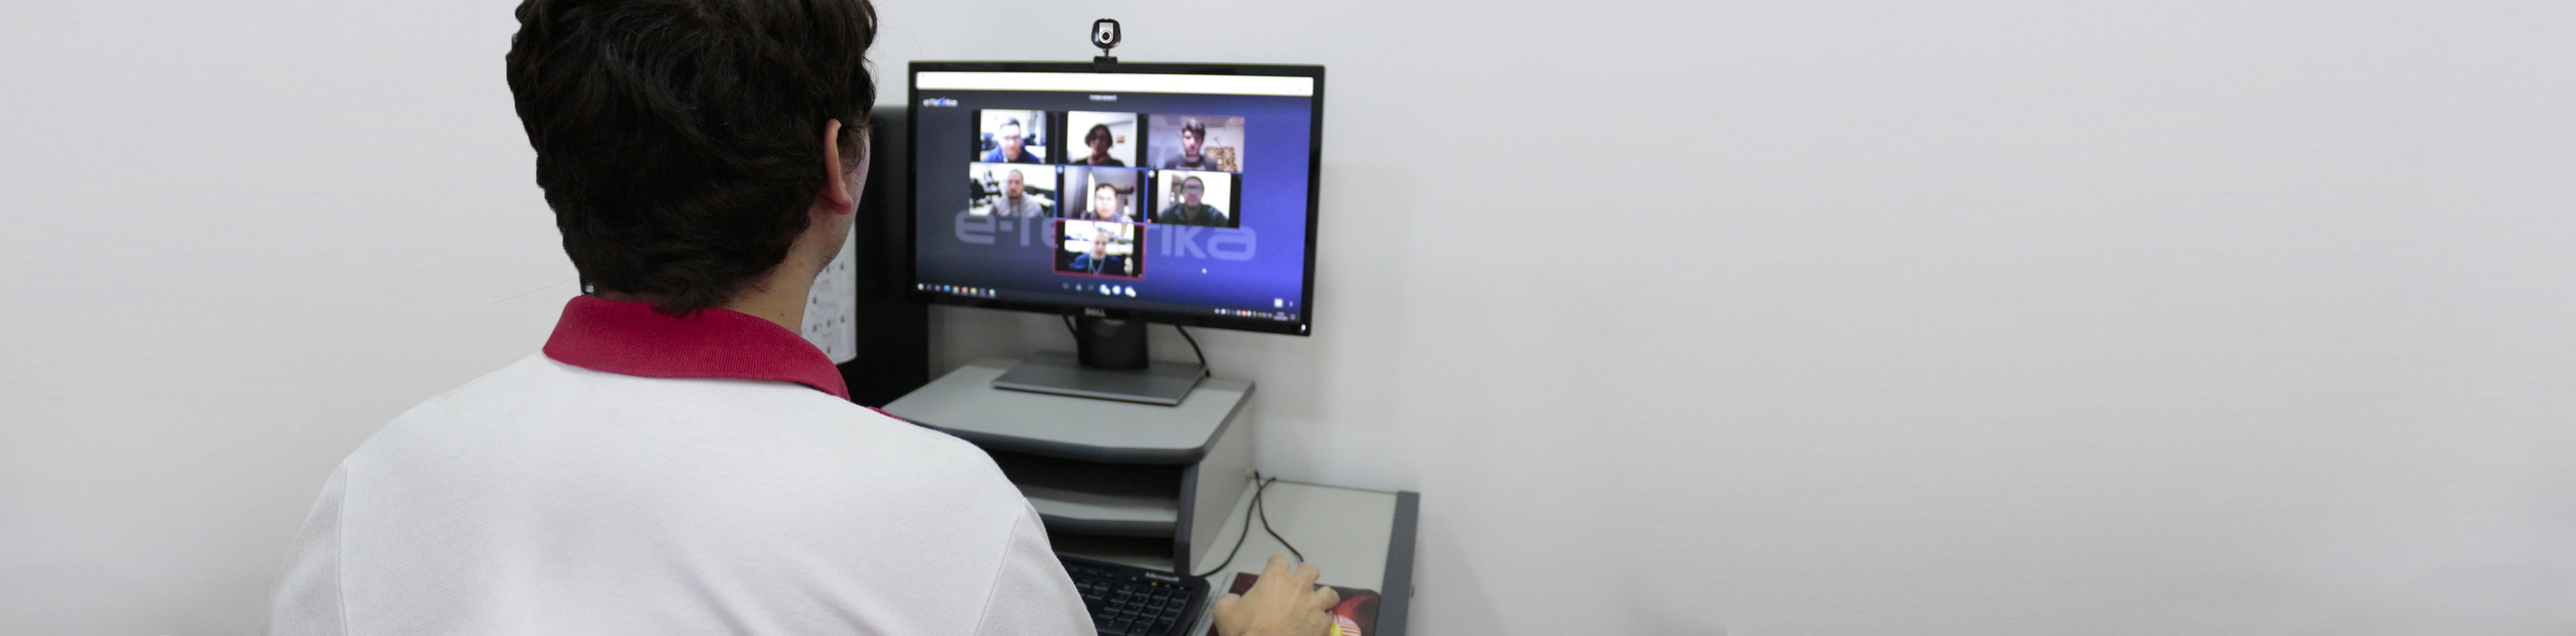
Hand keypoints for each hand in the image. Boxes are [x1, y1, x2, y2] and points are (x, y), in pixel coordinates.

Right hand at [1212, 555, 1339, 635]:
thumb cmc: (1245, 632)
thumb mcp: (1224, 612)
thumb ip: (1229, 599)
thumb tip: (1234, 600)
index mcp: (1274, 578)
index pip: (1279, 559)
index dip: (1276, 566)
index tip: (1274, 573)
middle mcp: (1298, 585)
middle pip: (1310, 569)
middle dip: (1306, 575)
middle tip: (1299, 587)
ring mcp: (1314, 604)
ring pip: (1328, 592)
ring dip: (1322, 596)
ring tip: (1316, 604)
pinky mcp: (1323, 624)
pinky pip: (1329, 617)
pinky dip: (1323, 621)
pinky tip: (1317, 626)